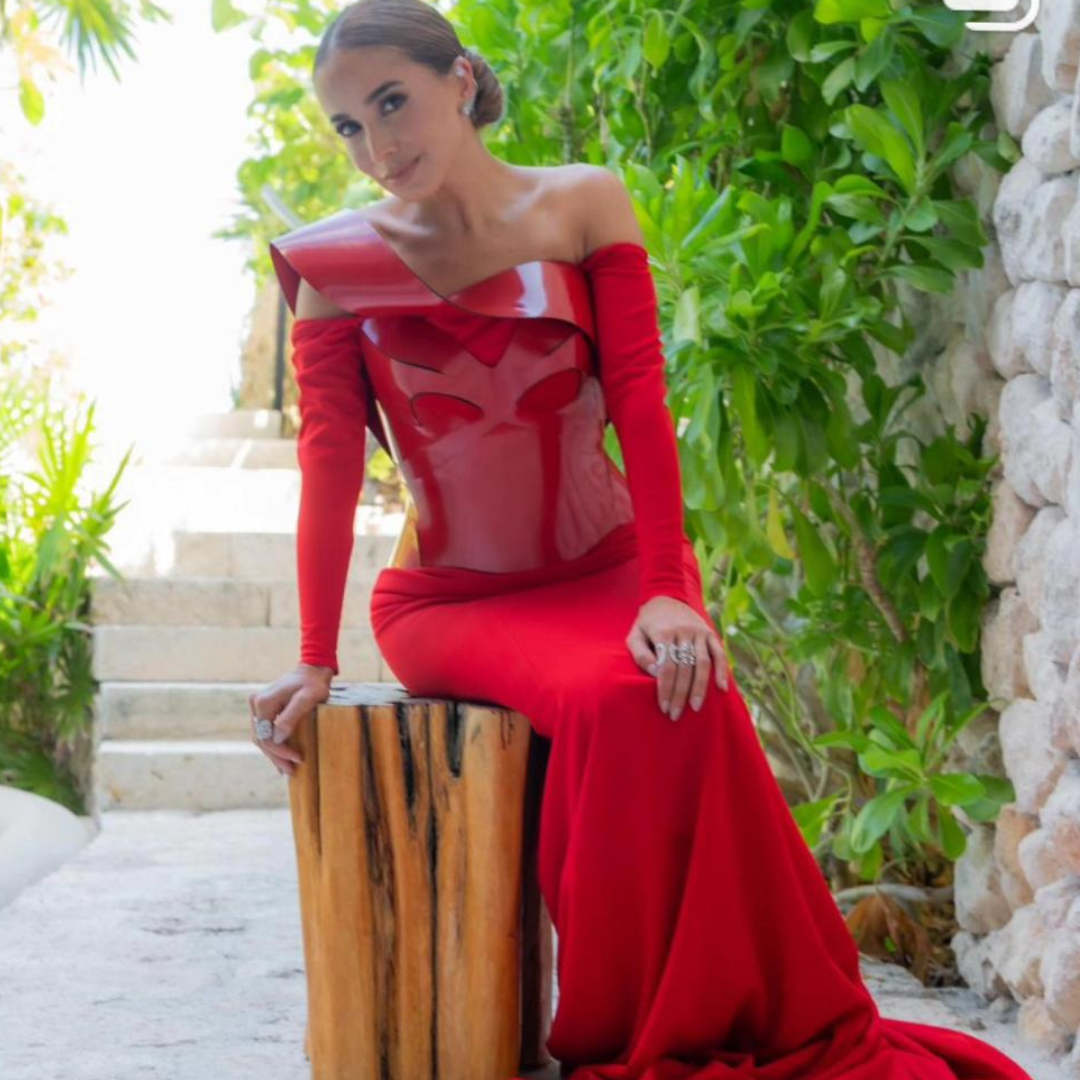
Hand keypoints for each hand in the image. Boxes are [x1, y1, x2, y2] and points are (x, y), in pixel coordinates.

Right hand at [248, 664, 332, 776]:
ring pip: (261, 736)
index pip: (266, 736)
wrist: (312, 670)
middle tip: (291, 771)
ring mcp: (258, 705)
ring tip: (287, 769)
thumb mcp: (307, 699)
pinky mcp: (264, 708)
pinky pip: (265, 730)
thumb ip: (291, 716)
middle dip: (276, 756)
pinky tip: (281, 757)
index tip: (298, 759)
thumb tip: (278, 738)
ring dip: (273, 753)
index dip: (280, 751)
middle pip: (261, 738)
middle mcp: (256, 703)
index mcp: (263, 702)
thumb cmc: (313, 684)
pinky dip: (273, 744)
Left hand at [626, 596, 728, 720]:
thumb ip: (640, 654)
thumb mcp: (635, 635)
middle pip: (684, 669)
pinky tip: (721, 689)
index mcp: (663, 632)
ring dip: (700, 688)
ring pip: (703, 663)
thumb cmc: (647, 623)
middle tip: (675, 715)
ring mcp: (699, 631)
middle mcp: (683, 631)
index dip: (665, 689)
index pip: (666, 667)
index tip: (663, 707)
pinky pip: (719, 653)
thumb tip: (656, 672)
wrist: (666, 597)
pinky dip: (722, 671)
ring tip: (695, 708)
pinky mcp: (710, 632)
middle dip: (680, 695)